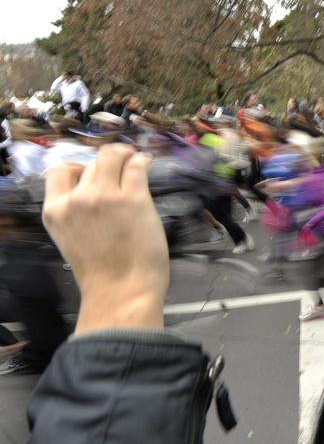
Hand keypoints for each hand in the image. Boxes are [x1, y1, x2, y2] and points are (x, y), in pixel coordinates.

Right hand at [43, 144, 167, 331]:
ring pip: (113, 156)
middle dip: (108, 160)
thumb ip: (77, 214)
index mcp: (55, 210)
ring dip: (125, 153)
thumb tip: (93, 193)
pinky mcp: (134, 198)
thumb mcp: (72, 238)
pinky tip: (148, 162)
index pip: (60, 172)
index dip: (79, 168)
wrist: (121, 290)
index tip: (94, 172)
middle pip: (91, 162)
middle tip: (122, 161)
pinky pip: (137, 166)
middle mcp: (77, 198)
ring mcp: (106, 195)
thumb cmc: (101, 273)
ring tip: (136, 157)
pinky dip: (143, 160)